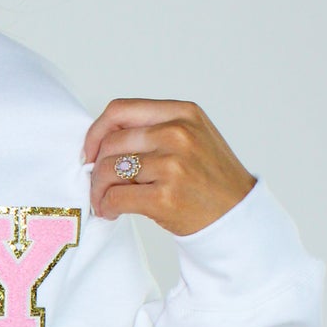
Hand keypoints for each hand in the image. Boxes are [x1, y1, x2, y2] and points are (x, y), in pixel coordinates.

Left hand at [82, 99, 255, 235]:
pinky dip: (105, 207)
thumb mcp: (192, 137)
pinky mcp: (165, 197)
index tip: (90, 152)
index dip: (96, 131)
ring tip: (104, 201)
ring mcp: (173, 165)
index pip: (120, 110)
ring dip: (98, 190)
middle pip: (110, 142)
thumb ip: (154, 130)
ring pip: (108, 170)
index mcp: (183, 113)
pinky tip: (112, 211)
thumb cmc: (210, 180)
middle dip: (95, 167)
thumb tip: (101, 142)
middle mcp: (178, 134)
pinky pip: (115, 197)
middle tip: (97, 184)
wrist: (237, 217)